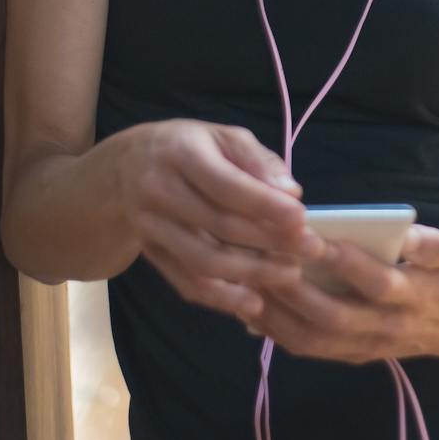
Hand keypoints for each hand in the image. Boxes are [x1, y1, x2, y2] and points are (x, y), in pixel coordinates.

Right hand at [115, 119, 326, 320]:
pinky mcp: (150, 254)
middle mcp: (159, 191)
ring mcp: (150, 227)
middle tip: (310, 249)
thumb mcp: (224, 137)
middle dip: (270, 242)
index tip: (302, 219)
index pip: (227, 186)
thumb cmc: (191, 147)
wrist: (127, 165)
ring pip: (203, 261)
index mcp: (180, 154)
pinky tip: (254, 302)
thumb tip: (291, 193)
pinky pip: (185, 282)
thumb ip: (258, 161)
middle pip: (219, 226)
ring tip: (290, 274)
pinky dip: (221, 297)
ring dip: (251, 274)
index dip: (266, 205)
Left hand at [241, 224, 438, 363]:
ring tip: (249, 282)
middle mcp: (388, 327)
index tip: (315, 237)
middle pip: (336, 315)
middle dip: (298, 288)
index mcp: (417, 295)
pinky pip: (308, 348)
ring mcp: (366, 347)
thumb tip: (403, 234)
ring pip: (315, 338)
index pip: (379, 282)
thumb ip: (433, 243)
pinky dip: (276, 330)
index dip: (347, 263)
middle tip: (267, 258)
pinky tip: (251, 306)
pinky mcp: (350, 355)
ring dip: (278, 314)